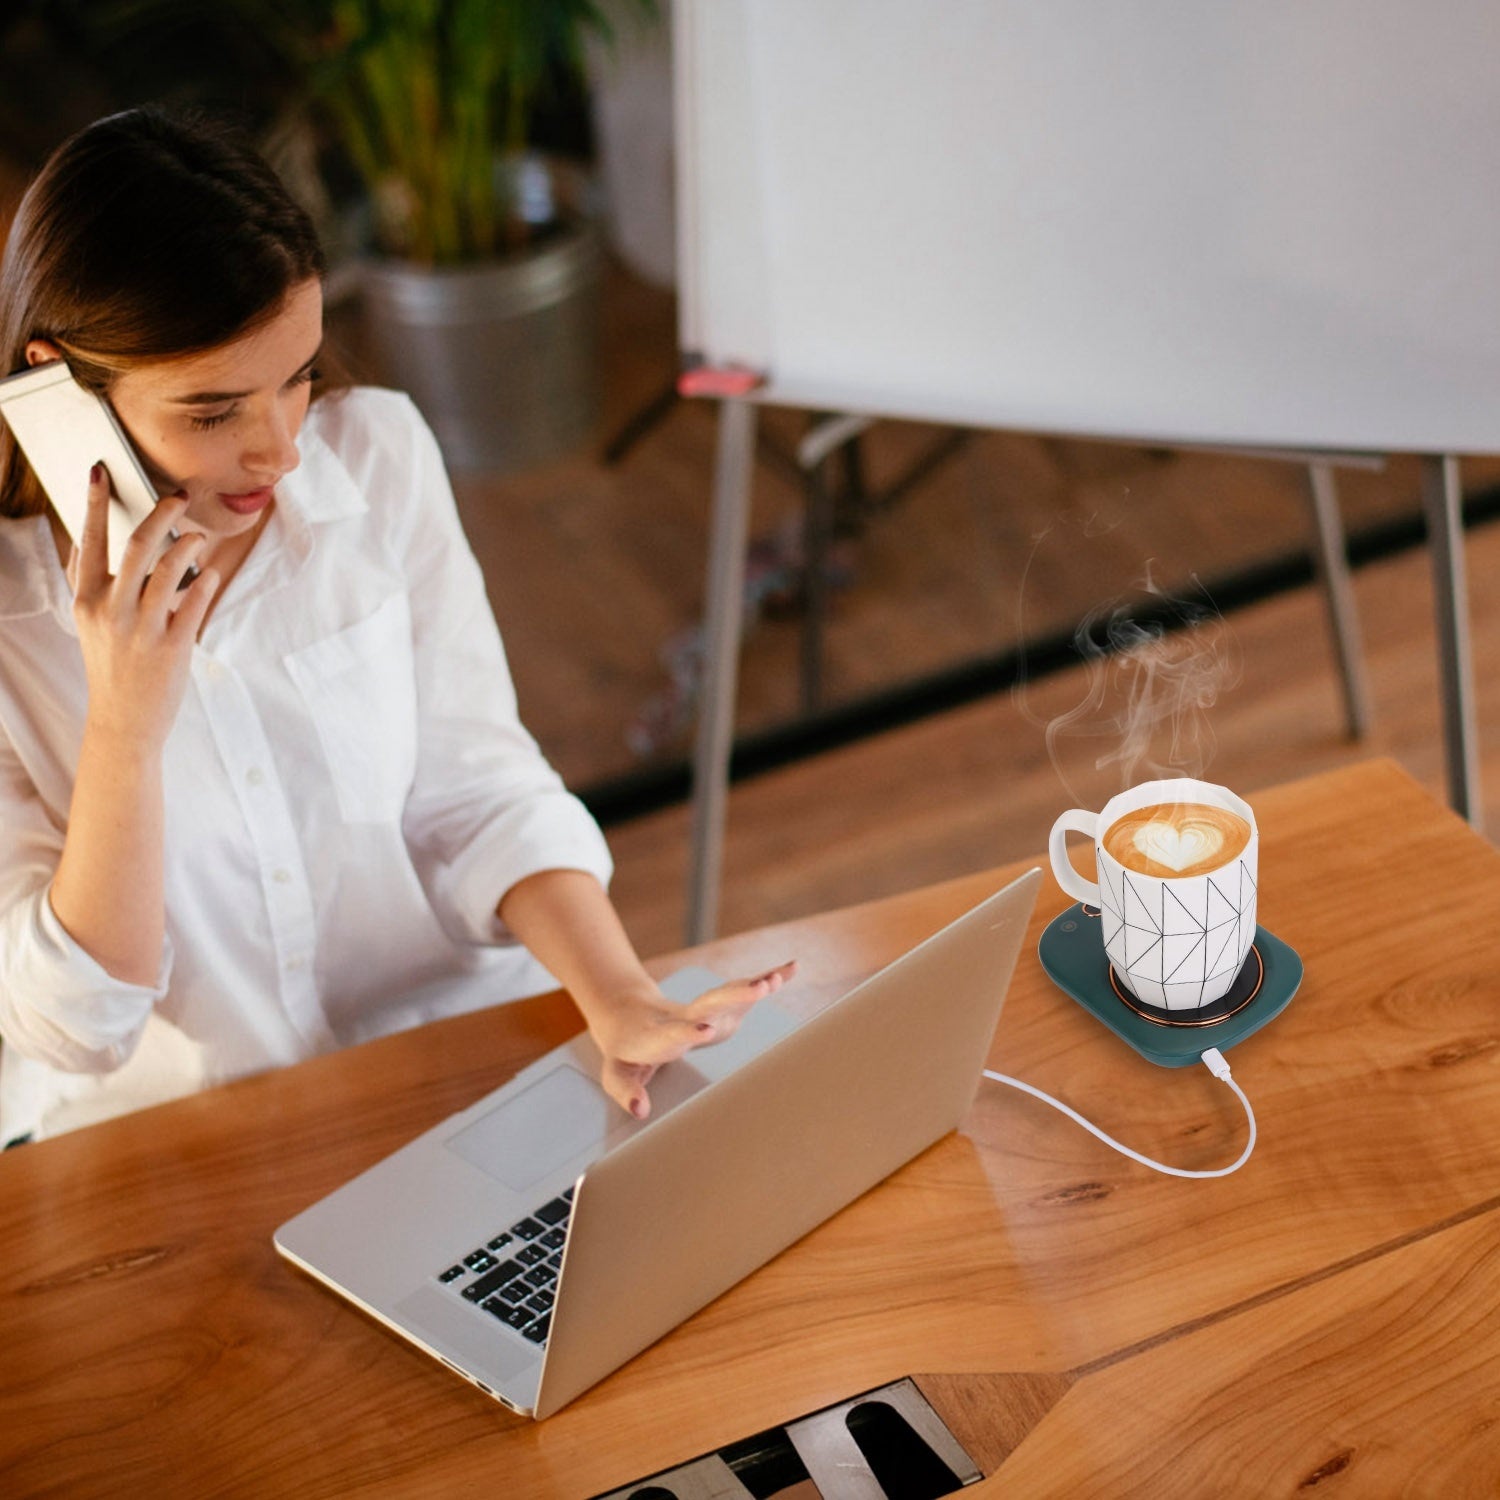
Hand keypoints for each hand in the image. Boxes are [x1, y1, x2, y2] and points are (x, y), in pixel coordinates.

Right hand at [70, 463, 218, 751]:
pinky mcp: (173, 647)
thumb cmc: (111, 664)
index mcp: (86, 600)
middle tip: (180, 496)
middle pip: (137, 544)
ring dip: (190, 544)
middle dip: (161, 512)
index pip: (87, 540)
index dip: (93, 503)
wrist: (123, 721)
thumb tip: (91, 539)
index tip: (101, 471)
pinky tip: (211, 573)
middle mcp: (111, 610)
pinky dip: (206, 581)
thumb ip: (90, 583)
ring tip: (200, 535)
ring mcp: (142, 629)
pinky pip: (195, 601)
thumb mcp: (88, 623)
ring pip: (171, 568)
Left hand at [587, 960, 796, 1118]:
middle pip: (708, 1004)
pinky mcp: (719, 1005)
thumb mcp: (617, 1073)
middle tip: (758, 988)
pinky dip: (767, 978)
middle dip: (733, 996)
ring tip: (775, 980)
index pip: (673, 1032)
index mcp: (658, 1034)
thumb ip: (626, 1091)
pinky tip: (790, 970)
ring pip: (728, 994)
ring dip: (751, 987)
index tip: (707, 1029)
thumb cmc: (626, 1050)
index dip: (689, 1031)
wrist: (628, 1016)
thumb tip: (641, 1110)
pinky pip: (744, 990)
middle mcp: (684, 1016)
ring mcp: (703, 1008)